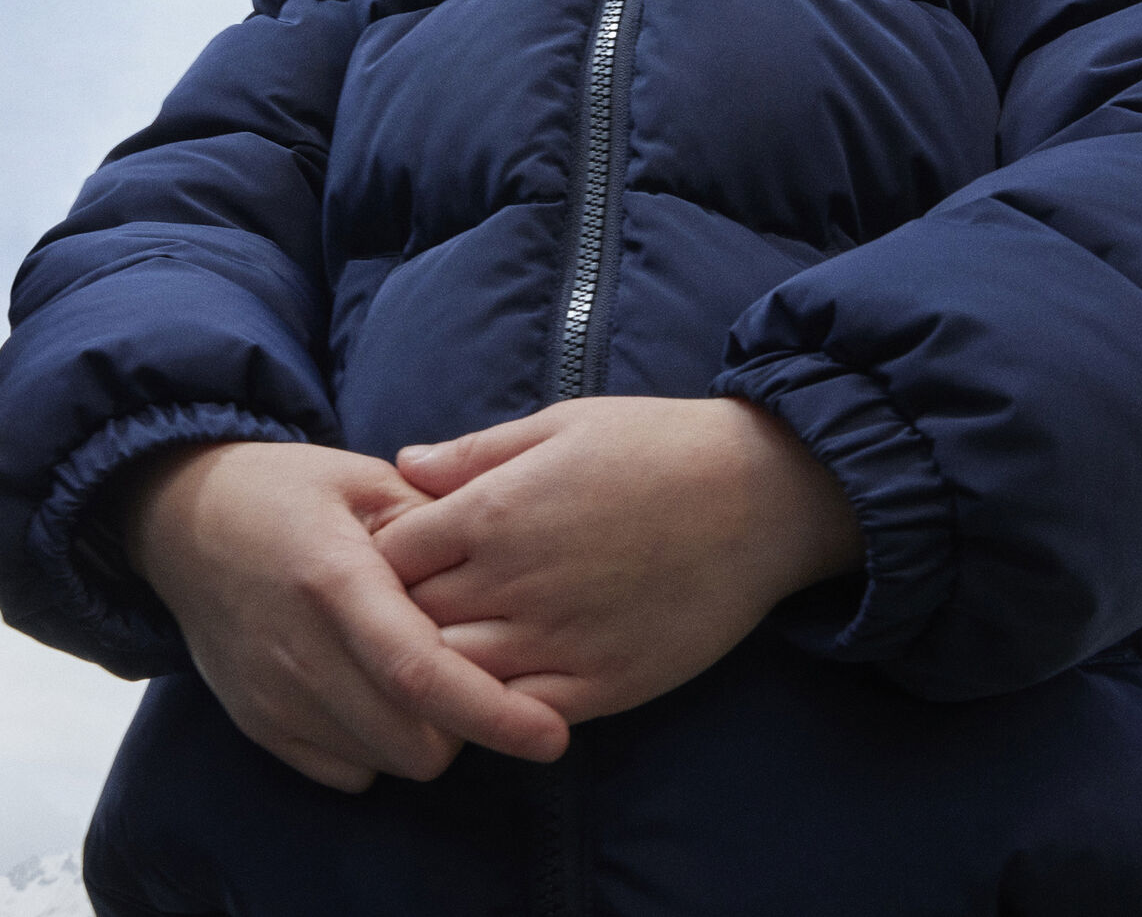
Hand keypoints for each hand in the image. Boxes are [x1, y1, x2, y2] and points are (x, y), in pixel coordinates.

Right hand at [121, 440, 568, 791]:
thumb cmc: (288, 490)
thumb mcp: (366, 478)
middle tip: (475, 664)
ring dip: (422, 734)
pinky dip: (378, 747)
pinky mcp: (256, 723)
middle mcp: (297, 649)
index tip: (551, 737)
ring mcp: (271, 694)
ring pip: (383, 762)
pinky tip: (379, 690)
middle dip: (465, 723)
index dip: (492, 713)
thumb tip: (504, 565)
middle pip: (411, 739)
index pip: (419, 672)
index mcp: (333, 579)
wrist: (185, 520)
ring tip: (424, 668)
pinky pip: (344, 771)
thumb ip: (437, 519)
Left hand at [379, 397, 860, 723]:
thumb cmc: (658, 446)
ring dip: (437, 665)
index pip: (387, 553)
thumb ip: (476, 452)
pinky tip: (499, 681)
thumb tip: (403, 466)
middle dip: (395, 614)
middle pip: (406, 621)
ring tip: (449, 645)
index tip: (397, 551)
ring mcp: (555, 642)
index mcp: (494, 512)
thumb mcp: (561, 424)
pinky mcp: (599, 687)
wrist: (761, 496)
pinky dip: (493, 707)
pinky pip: (514, 717)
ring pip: (451, 678)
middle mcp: (513, 584)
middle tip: (409, 603)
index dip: (381, 554)